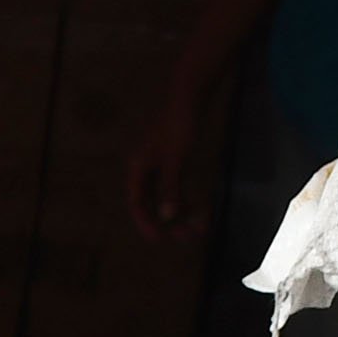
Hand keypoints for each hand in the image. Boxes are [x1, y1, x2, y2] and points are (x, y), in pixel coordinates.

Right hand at [128, 79, 208, 241]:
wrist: (190, 96)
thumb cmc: (181, 123)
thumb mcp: (177, 158)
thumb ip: (171, 187)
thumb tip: (167, 215)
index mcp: (139, 168)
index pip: (138, 204)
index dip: (147, 224)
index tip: (159, 240)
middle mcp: (146, 169)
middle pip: (153, 205)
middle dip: (170, 223)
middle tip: (186, 238)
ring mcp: (160, 165)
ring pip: (167, 198)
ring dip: (182, 214)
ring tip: (198, 227)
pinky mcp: (174, 160)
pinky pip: (177, 188)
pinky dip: (187, 199)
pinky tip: (199, 208)